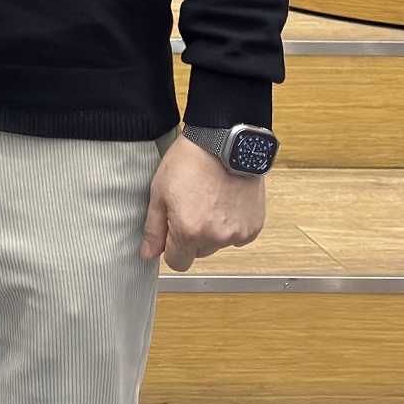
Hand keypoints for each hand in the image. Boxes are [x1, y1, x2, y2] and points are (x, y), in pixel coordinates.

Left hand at [142, 137, 264, 271]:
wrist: (224, 141)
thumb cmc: (189, 161)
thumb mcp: (159, 191)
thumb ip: (154, 228)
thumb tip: (148, 254)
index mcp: (189, 232)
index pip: (177, 262)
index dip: (172, 247)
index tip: (173, 228)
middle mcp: (216, 238)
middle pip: (199, 253)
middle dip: (193, 237)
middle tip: (192, 205)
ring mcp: (238, 233)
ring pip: (219, 244)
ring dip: (213, 230)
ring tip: (210, 199)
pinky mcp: (254, 225)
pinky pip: (238, 235)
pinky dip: (232, 224)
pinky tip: (227, 201)